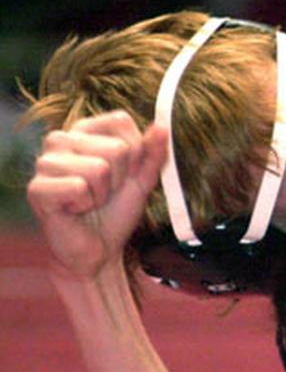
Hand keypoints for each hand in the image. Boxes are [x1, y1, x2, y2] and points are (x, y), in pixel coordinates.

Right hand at [27, 111, 166, 279]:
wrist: (99, 250)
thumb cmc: (116, 211)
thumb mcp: (142, 180)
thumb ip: (153, 153)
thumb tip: (162, 127)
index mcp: (85, 131)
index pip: (121, 121)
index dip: (134, 154)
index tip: (124, 175)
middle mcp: (61, 140)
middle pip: (116, 148)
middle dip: (120, 179)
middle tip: (104, 194)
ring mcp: (45, 162)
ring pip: (99, 168)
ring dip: (102, 194)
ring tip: (89, 202)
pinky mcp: (37, 187)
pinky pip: (79, 187)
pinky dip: (85, 205)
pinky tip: (74, 210)